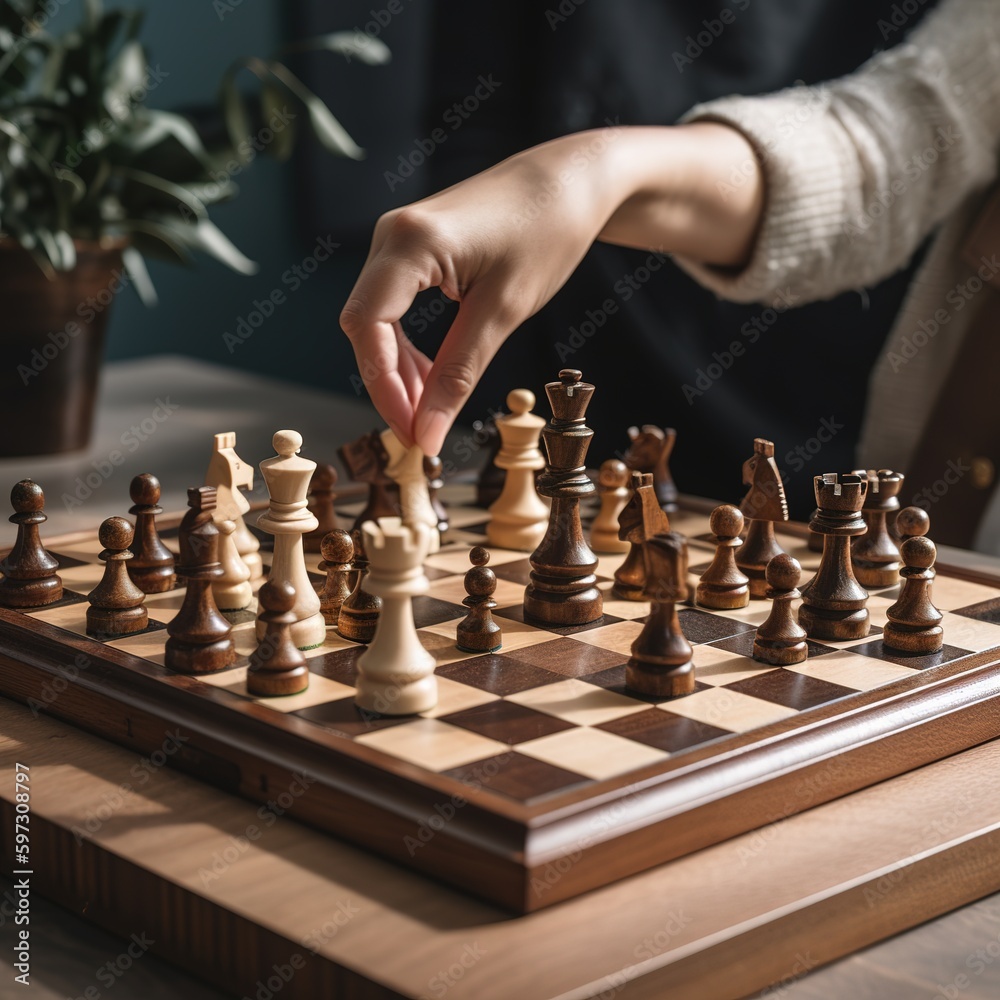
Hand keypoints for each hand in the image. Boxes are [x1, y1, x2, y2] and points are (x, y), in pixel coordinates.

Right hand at [340, 123, 761, 454]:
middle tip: (423, 433)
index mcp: (410, 242)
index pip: (367, 327)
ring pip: (376, 321)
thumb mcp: (504, 312)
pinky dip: (408, 348)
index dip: (384, 388)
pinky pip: (393, 307)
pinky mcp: (412, 248)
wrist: (569, 182)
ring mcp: (397, 239)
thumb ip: (459, 374)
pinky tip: (433, 376)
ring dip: (399, 371)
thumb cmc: (547, 232)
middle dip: (390, 386)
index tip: (413, 434)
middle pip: (364, 327)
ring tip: (432, 409)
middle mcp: (391, 235)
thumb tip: (427, 433)